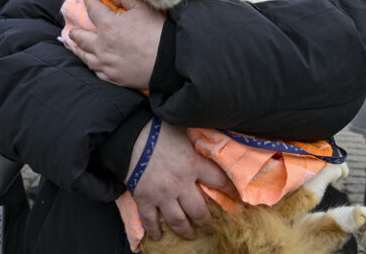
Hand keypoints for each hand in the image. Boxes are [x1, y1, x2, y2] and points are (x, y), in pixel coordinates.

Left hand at [68, 0, 163, 88]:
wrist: (169, 62)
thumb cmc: (157, 32)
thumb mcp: (144, 9)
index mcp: (108, 25)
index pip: (92, 9)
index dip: (88, 0)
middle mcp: (101, 46)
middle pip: (80, 37)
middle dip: (76, 32)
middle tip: (73, 31)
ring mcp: (105, 63)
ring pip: (84, 56)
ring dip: (78, 49)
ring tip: (75, 47)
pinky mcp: (112, 77)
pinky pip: (96, 71)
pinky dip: (92, 64)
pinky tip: (92, 62)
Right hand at [127, 120, 233, 240]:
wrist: (128, 134)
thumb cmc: (157, 129)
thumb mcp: (183, 130)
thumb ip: (195, 142)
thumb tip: (207, 136)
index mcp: (192, 164)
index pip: (218, 181)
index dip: (229, 190)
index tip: (236, 199)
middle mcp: (180, 184)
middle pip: (198, 211)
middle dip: (205, 221)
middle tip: (208, 225)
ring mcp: (161, 194)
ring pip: (178, 220)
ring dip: (185, 230)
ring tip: (190, 234)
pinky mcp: (143, 198)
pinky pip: (150, 220)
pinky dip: (154, 230)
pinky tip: (158, 236)